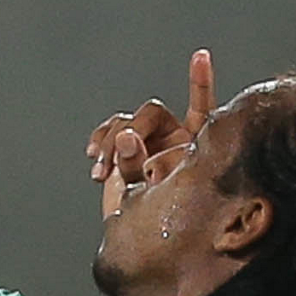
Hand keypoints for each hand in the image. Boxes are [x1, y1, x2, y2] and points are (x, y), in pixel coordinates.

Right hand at [88, 49, 215, 218]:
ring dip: (109, 144)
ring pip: (126, 123)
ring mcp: (150, 140)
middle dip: (129, 133)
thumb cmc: (162, 222)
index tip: (201, 57)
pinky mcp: (127, 147)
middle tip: (112, 161)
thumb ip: (141, 165)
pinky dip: (101, 142)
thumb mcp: (155, 194)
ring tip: (101, 172)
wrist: (140, 238)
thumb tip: (126, 136)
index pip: (201, 109)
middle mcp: (175, 137)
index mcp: (196, 145)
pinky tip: (95, 160)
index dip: (200, 83)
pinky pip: (111, 131)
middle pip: (150, 114)